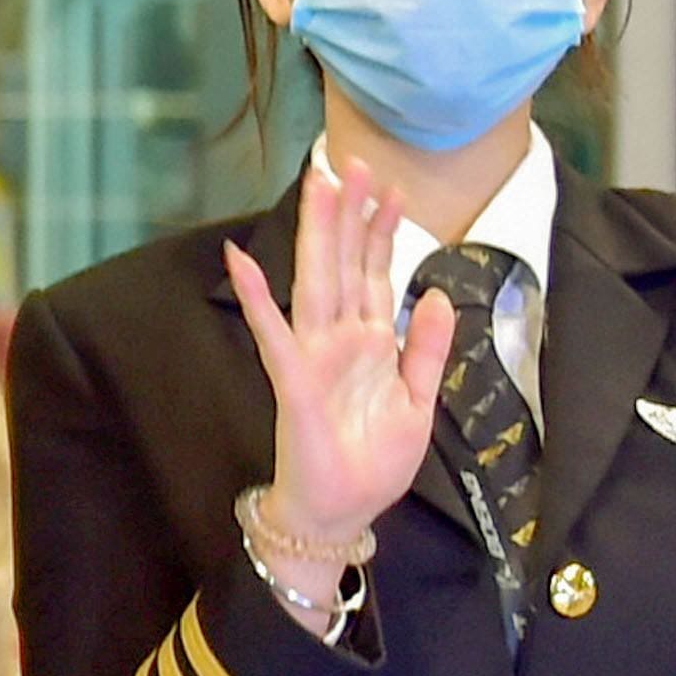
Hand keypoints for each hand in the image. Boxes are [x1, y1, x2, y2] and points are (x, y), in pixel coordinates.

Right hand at [227, 150, 450, 554]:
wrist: (341, 514)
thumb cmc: (371, 465)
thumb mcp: (418, 403)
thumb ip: (424, 349)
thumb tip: (434, 295)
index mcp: (369, 345)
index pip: (375, 275)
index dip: (383, 232)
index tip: (393, 188)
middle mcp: (339, 340)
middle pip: (344, 264)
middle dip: (350, 214)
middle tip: (353, 160)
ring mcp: (313, 357)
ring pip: (315, 281)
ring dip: (317, 233)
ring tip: (320, 183)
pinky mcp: (294, 381)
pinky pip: (272, 333)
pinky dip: (256, 297)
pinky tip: (241, 259)